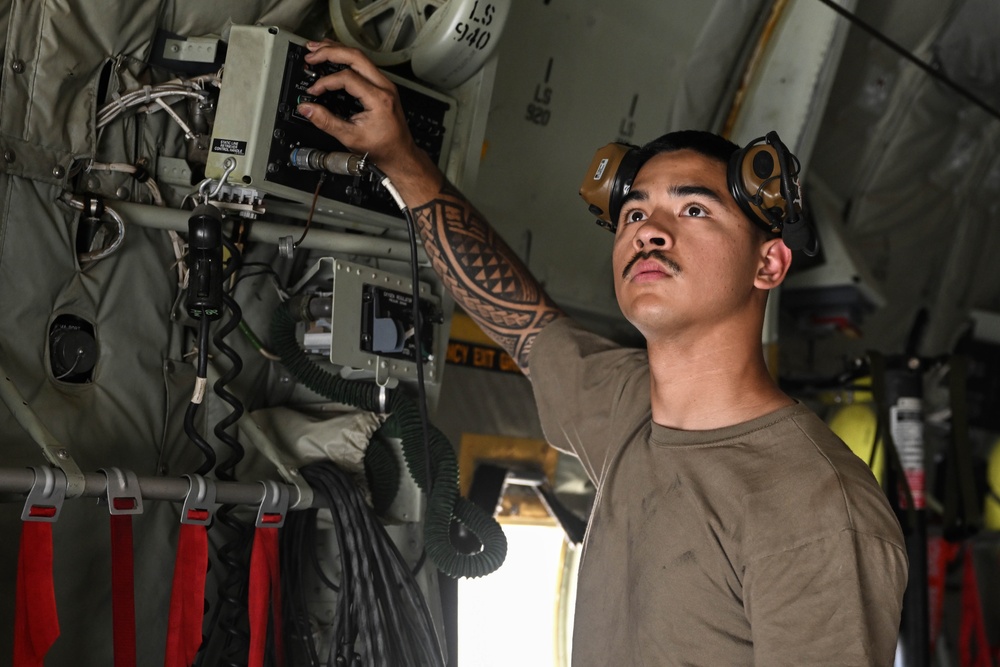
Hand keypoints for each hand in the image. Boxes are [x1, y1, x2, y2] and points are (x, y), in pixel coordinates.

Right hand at [298, 40, 421, 176]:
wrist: (399, 154)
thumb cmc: (382, 147)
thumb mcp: (350, 137)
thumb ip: (326, 121)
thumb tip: (307, 109)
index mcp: (379, 98)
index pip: (347, 78)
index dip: (326, 82)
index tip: (314, 91)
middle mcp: (384, 87)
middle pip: (355, 57)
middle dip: (330, 52)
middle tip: (311, 55)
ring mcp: (385, 84)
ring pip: (360, 57)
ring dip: (337, 50)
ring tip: (318, 49)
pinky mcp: (382, 86)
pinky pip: (363, 64)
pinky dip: (346, 58)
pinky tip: (334, 56)